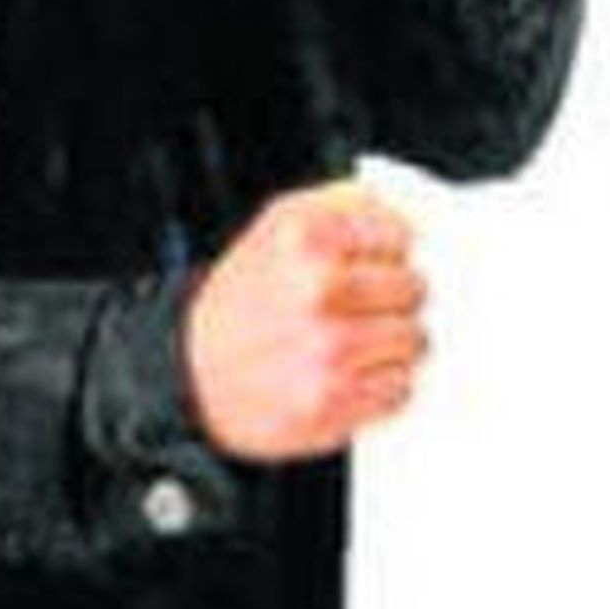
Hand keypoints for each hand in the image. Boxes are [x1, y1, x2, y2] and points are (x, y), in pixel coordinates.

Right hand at [182, 178, 428, 462]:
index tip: (377, 260)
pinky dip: (384, 385)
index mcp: (308, 238)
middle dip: (397, 298)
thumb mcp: (278, 224)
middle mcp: (318, 292)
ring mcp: (327, 352)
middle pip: (415, 289)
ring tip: (357, 342)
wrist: (193, 372)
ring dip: (395, 345)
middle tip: (365, 306)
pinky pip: (399, 389)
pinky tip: (352, 375)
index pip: (401, 235)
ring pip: (415, 341)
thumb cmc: (245, 297)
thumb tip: (409, 215)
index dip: (392, 249)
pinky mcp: (332, 404)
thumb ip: (344, 204)